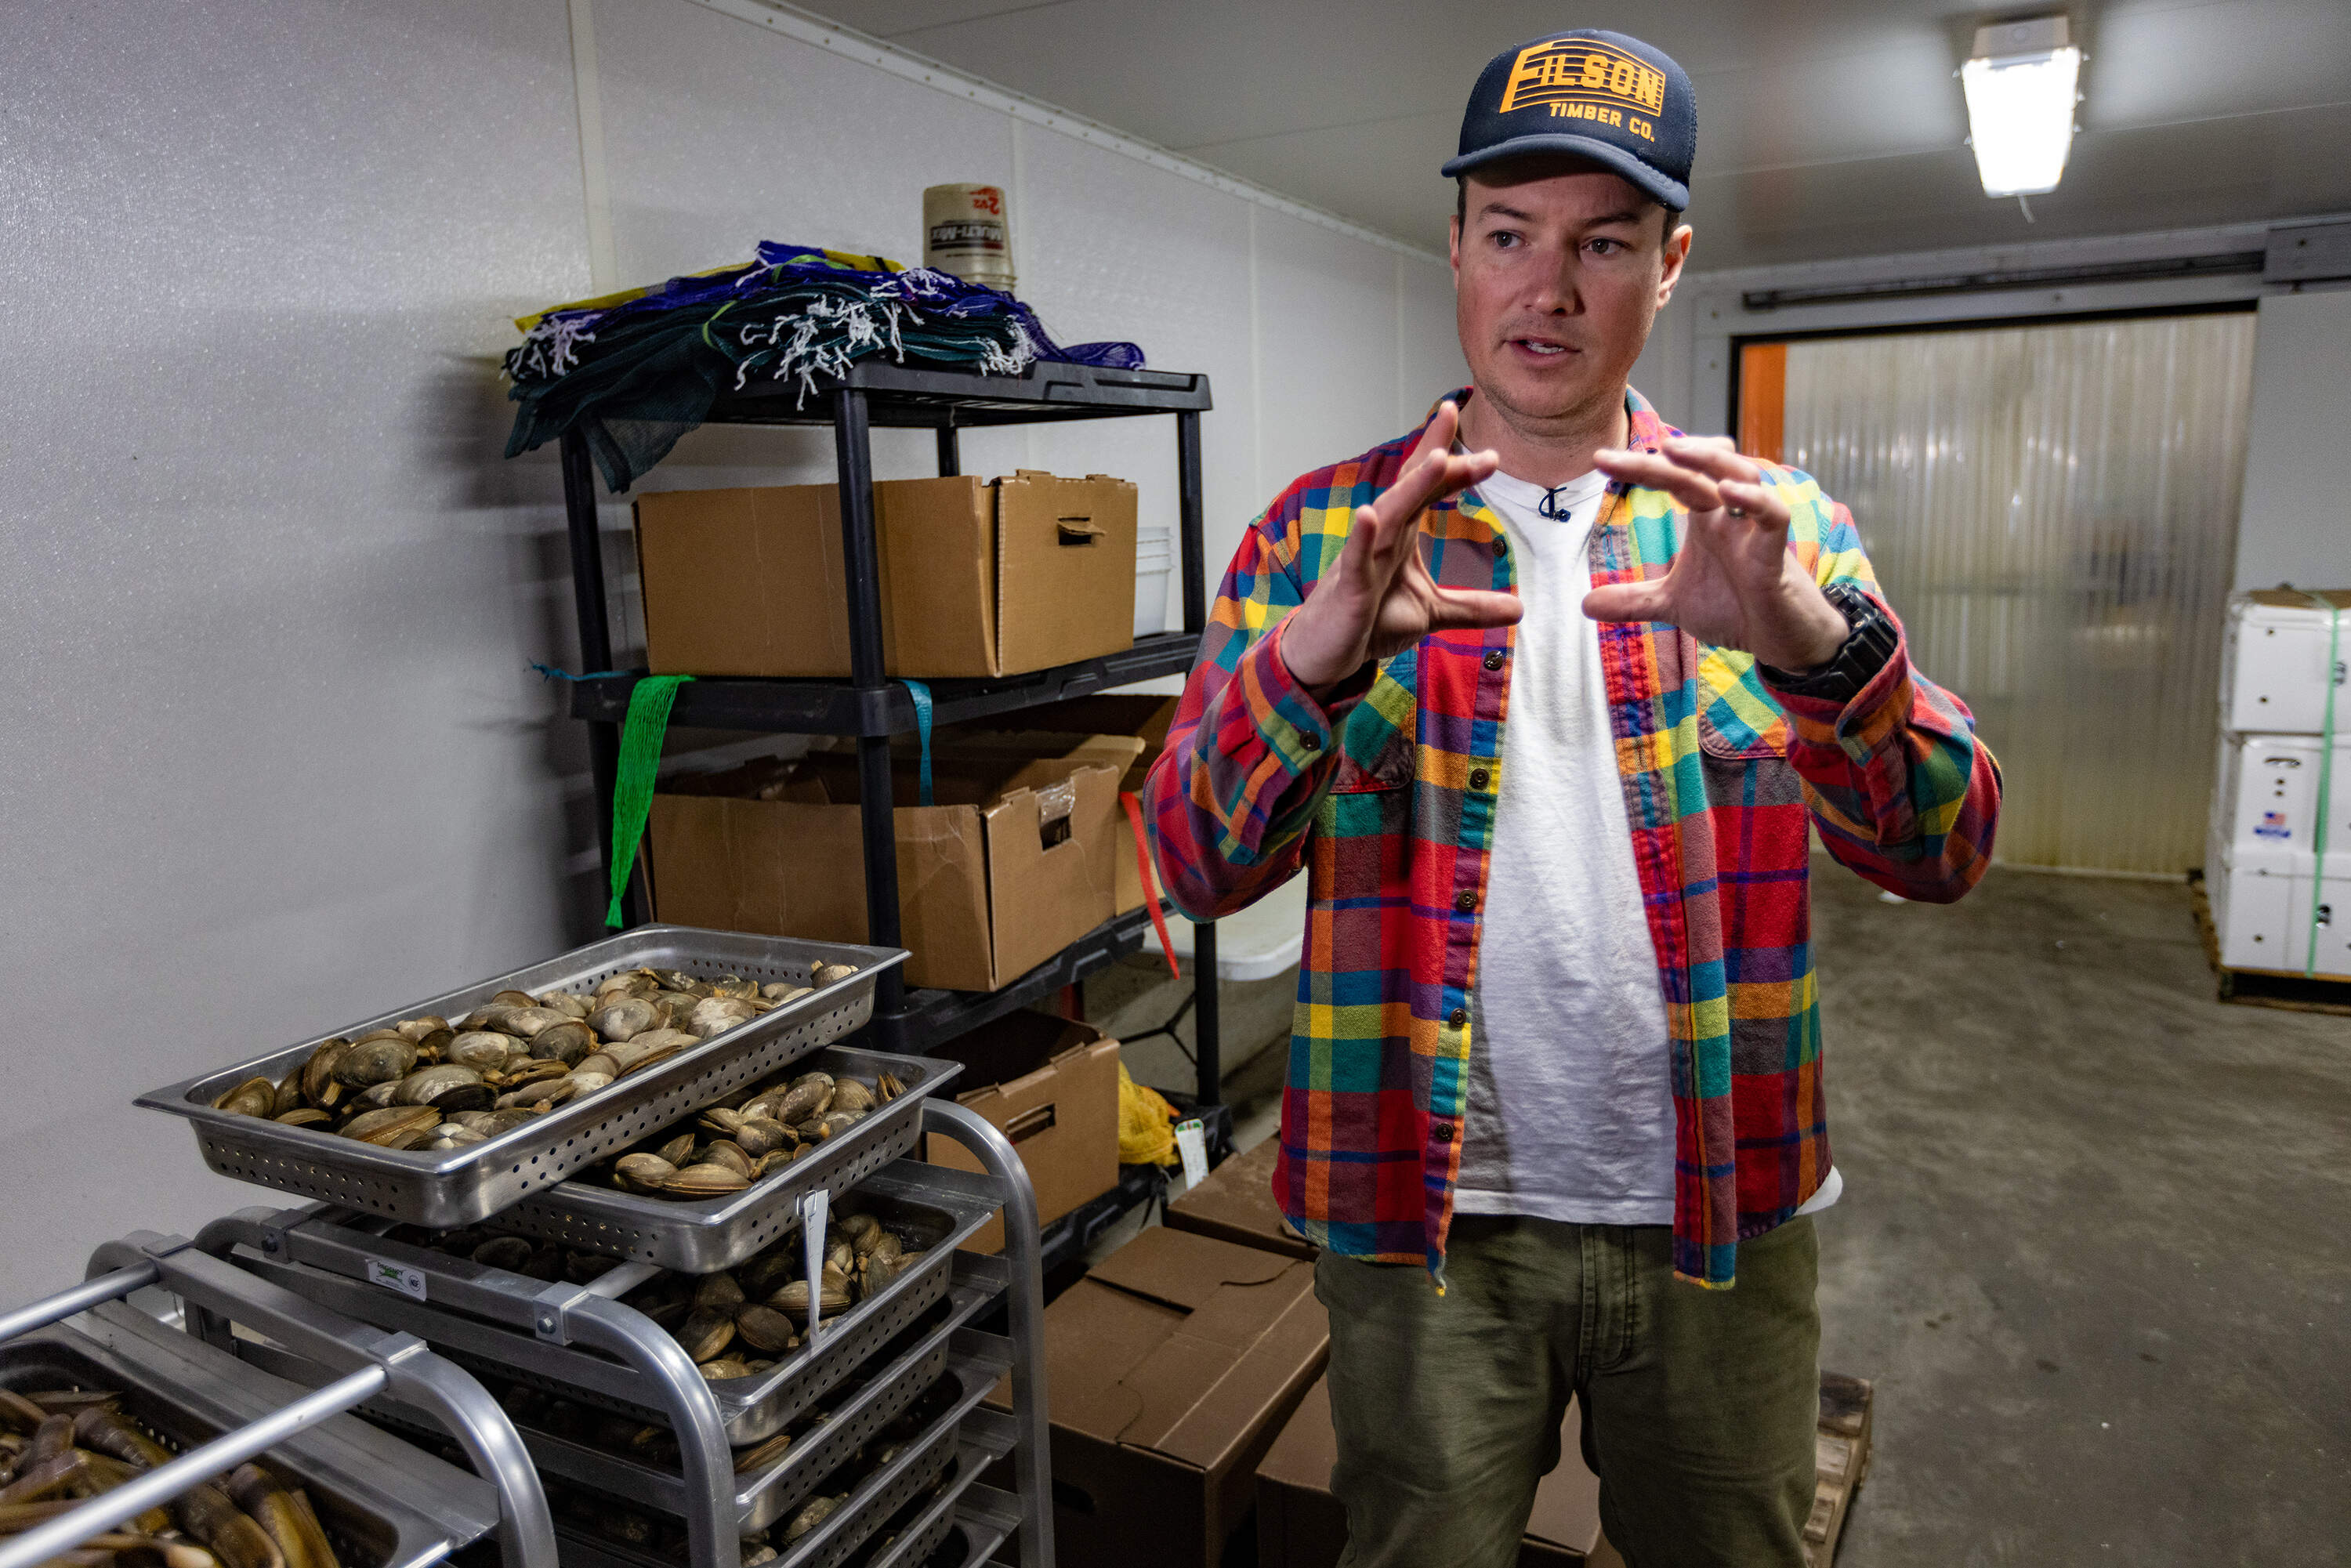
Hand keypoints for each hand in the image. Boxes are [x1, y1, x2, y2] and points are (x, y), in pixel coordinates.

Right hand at [1280, 402, 1522, 691]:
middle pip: (1413, 491)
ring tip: (1437, 459)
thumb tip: (1519, 609)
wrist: (1324, 653)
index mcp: (1401, 536)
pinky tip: (1368, 515)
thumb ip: (1473, 607)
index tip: (1483, 443)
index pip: (1428, 490)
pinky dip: (1362, 538)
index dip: (1452, 464)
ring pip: (1389, 515)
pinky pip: (1355, 559)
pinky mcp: (1349, 587)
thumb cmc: (1369, 622)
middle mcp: (1383, 538)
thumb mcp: (1431, 614)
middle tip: (1486, 454)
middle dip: (1444, 466)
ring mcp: (1364, 559)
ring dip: (1412, 487)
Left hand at [1584, 436, 1847, 670]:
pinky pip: (1773, 516)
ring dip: (1710, 460)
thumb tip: (1585, 604)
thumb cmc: (1737, 608)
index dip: (1640, 466)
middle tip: (1613, 457)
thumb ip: (1634, 600)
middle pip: (1700, 469)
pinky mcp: (1776, 555)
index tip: (1599, 459)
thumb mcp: (1674, 604)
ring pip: (1743, 475)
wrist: (1782, 640)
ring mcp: (1755, 530)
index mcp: (1706, 517)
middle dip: (1660, 457)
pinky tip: (1727, 493)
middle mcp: (1730, 515)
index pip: (1673, 478)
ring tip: (1673, 451)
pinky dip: (1754, 502)